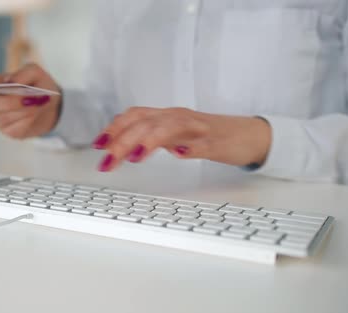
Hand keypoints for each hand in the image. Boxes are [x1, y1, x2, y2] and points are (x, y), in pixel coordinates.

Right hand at [0, 63, 61, 138]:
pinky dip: (29, 120)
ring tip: (37, 103)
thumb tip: (10, 81)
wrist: (55, 106)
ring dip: (25, 110)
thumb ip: (24, 73)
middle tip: (29, 97)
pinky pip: (16, 128)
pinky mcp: (9, 131)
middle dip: (10, 101)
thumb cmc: (41, 86)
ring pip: (4, 116)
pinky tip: (34, 115)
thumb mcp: (37, 72)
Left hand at [92, 107, 271, 171]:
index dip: (115, 128)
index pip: (135, 116)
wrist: (250, 135)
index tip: (98, 145)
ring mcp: (199, 129)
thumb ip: (151, 137)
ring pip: (170, 127)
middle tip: (108, 160)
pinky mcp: (218, 141)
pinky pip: (204, 143)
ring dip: (149, 140)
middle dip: (123, 141)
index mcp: (167, 117)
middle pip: (146, 123)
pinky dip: (191, 147)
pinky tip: (180, 153)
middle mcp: (179, 118)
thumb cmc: (209, 136)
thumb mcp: (174, 135)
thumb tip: (123, 145)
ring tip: (133, 156)